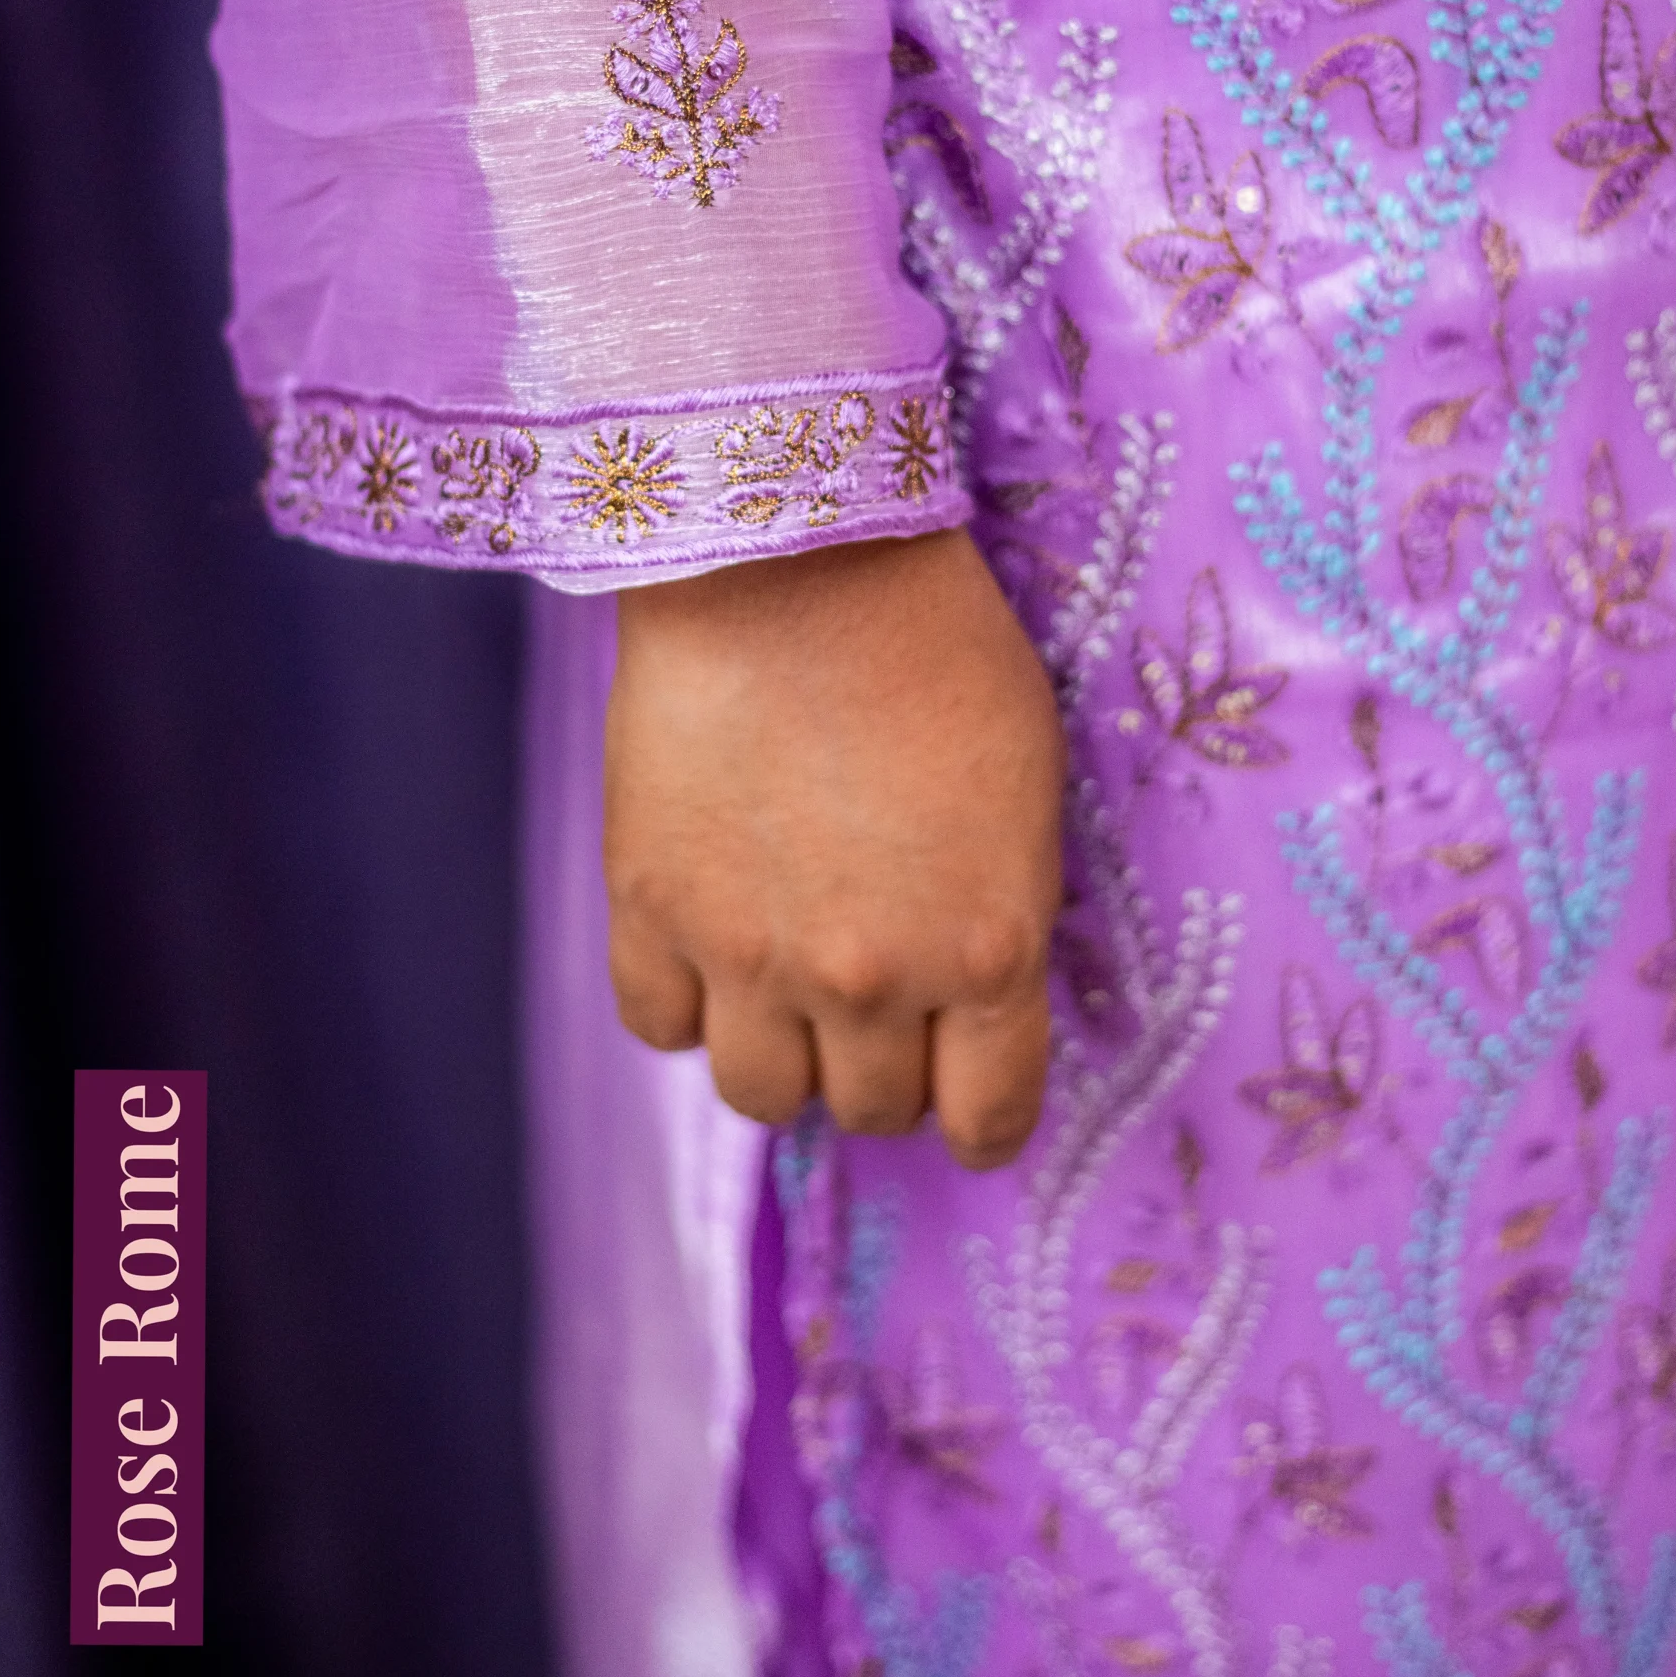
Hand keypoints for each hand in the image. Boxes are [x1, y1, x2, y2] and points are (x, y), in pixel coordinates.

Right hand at [603, 527, 1064, 1169]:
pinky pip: (658, 1023)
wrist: (790, 555)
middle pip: (871, 1109)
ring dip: (782, 1049)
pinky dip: (685, 1000)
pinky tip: (708, 942)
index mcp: (987, 950)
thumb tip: (975, 986)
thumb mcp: (1024, 786)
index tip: (967, 1089)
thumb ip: (1000, 909)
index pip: (989, 1121)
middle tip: (877, 994)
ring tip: (787, 978)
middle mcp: (871, 977)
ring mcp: (750, 953)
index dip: (980, 1112)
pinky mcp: (651, 908)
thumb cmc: (934, 642)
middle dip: (883, 1063)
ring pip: (762, 1093)